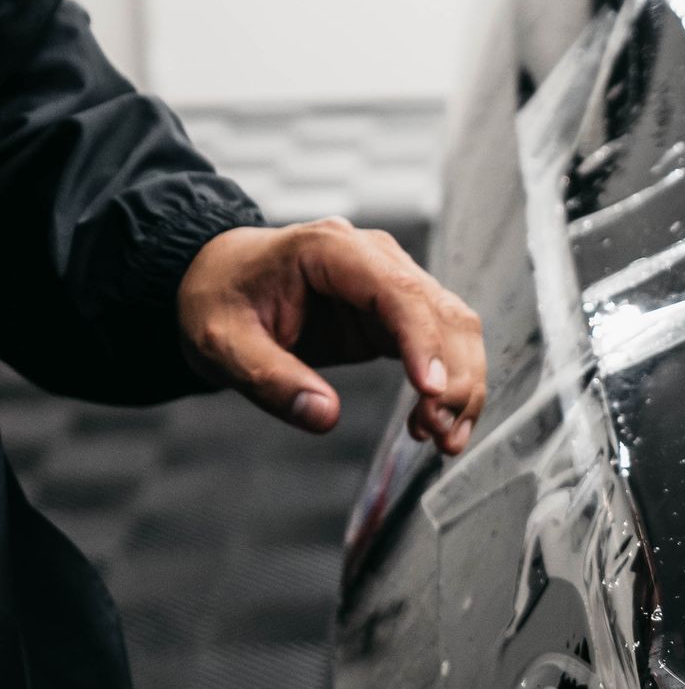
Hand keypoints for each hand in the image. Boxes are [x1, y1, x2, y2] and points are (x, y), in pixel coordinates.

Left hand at [177, 217, 486, 453]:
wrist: (217, 280)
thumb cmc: (219, 299)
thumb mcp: (222, 343)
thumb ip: (271, 379)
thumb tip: (325, 417)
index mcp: (332, 249)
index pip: (399, 292)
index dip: (424, 342)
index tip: (432, 392)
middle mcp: (377, 258)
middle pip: (442, 311)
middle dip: (454, 375)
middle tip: (440, 433)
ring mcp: (393, 283)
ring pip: (455, 328)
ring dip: (463, 384)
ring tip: (445, 438)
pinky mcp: (398, 313)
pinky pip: (442, 344)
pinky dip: (450, 384)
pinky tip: (440, 423)